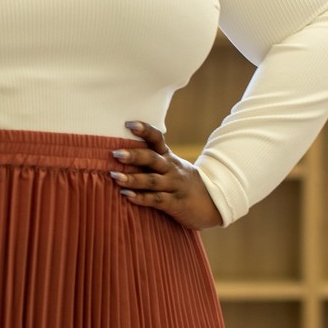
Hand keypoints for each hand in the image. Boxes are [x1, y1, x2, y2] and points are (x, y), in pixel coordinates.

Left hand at [109, 120, 223, 230]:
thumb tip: (119, 152)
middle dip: (134, 156)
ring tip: (115, 176)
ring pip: (152, 181)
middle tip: (115, 153)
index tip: (128, 124)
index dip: (144, 130)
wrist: (213, 203)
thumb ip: (151, 161)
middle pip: (152, 159)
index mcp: (168, 157)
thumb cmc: (182, 183)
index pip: (157, 139)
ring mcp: (174, 186)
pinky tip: (127, 196)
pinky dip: (142, 198)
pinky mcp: (175, 204)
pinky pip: (157, 200)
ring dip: (133, 178)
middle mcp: (171, 169)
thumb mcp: (172, 168)